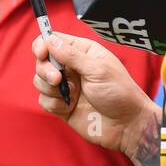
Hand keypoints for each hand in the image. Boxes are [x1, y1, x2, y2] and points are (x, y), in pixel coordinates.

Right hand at [32, 32, 154, 154]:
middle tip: (58, 80)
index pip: (53, 40)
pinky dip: (54, 104)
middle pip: (42, 61)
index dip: (42, 45)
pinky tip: (70, 108)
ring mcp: (66, 87)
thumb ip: (71, 55)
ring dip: (50, 89)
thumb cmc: (119, 93)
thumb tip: (49, 41)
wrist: (126, 125)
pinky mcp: (61, 105)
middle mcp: (71, 67)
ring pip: (39, 81)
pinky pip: (44, 100)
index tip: (42, 54)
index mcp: (82, 52)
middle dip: (45, 70)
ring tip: (72, 96)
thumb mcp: (97, 69)